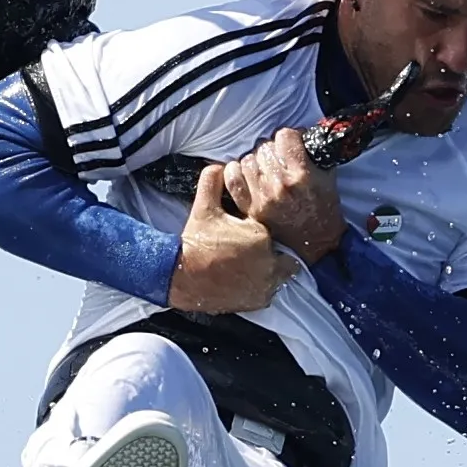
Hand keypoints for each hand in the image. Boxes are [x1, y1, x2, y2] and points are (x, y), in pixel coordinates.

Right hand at [168, 158, 298, 313]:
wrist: (183, 275)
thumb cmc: (195, 242)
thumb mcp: (204, 208)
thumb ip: (213, 182)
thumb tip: (218, 166)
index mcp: (260, 236)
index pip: (274, 230)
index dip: (261, 233)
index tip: (248, 235)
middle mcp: (268, 261)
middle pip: (283, 254)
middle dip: (271, 253)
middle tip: (250, 252)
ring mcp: (265, 284)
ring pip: (279, 275)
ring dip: (269, 271)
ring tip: (248, 267)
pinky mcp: (258, 300)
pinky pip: (269, 292)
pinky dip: (261, 287)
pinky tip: (245, 280)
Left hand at [221, 127, 347, 264]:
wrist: (318, 243)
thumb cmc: (324, 209)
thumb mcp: (327, 177)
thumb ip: (311, 155)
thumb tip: (298, 137)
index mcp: (301, 175)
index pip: (284, 136)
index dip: (289, 136)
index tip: (291, 142)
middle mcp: (279, 185)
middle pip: (264, 147)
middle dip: (273, 149)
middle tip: (279, 157)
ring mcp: (262, 197)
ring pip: (247, 160)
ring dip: (256, 160)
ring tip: (265, 167)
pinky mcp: (251, 209)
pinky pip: (233, 180)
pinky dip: (236, 172)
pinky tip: (245, 173)